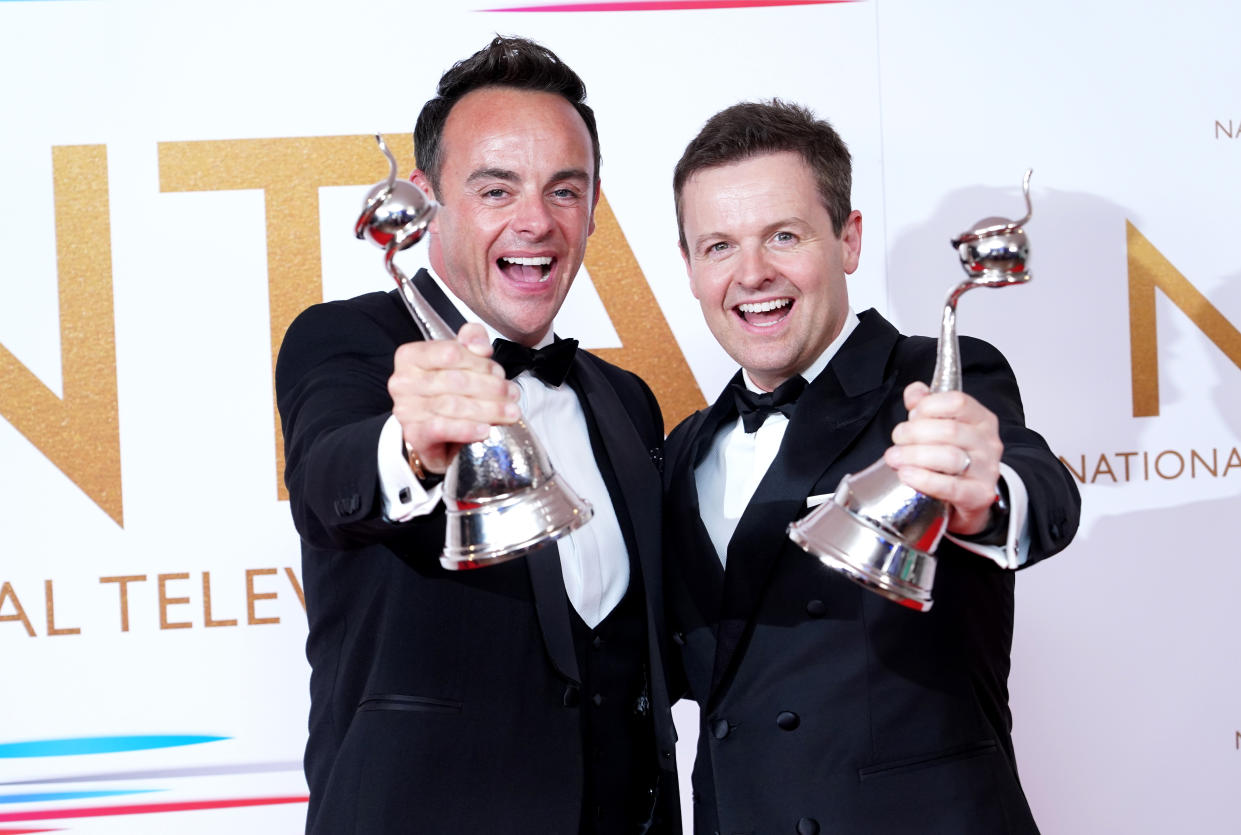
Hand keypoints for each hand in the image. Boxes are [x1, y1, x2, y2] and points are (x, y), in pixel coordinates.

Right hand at [387, 323, 520, 474]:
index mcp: (411, 356)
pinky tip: (486, 430)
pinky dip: (467, 429)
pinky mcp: (413, 434)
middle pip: (455, 380)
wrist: (436, 433)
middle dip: (491, 388)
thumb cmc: (448, 391)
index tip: (499, 373)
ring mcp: (405, 409)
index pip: (451, 353)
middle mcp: (403, 381)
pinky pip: (441, 429)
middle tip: (512, 395)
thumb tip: (480, 346)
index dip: (481, 363)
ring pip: (453, 405)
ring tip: (510, 413)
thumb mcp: (462, 359)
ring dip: (488, 410)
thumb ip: (472, 340)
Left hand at [882, 382, 1001, 534]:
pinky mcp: (979, 495)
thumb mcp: (942, 426)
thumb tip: (915, 392)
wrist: (970, 497)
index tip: (911, 416)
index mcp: (981, 419)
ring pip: (949, 457)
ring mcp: (987, 470)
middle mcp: (988, 443)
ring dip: (914, 455)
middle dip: (914, 433)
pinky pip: (950, 487)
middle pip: (949, 430)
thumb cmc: (954, 457)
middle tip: (897, 438)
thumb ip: (926, 405)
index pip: (957, 402)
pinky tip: (906, 474)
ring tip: (894, 457)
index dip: (928, 406)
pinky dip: (924, 479)